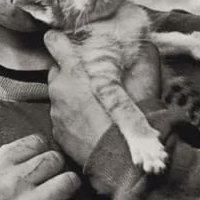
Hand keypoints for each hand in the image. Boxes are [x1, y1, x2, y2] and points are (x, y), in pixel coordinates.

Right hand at [0, 133, 83, 199]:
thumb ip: (6, 160)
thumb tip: (39, 144)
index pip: (38, 141)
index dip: (44, 152)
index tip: (43, 167)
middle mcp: (13, 181)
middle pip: (56, 159)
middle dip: (58, 170)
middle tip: (55, 183)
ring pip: (69, 181)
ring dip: (70, 190)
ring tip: (63, 199)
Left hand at [44, 31, 160, 166]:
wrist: (123, 157)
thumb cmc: (134, 115)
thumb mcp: (145, 76)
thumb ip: (142, 54)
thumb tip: (144, 42)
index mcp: (75, 70)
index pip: (54, 42)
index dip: (60, 42)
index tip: (66, 43)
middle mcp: (59, 88)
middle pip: (59, 72)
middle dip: (72, 74)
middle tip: (93, 82)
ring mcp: (55, 111)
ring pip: (59, 96)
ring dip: (72, 97)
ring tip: (95, 107)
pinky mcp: (57, 132)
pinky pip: (62, 117)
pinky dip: (72, 118)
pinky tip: (90, 123)